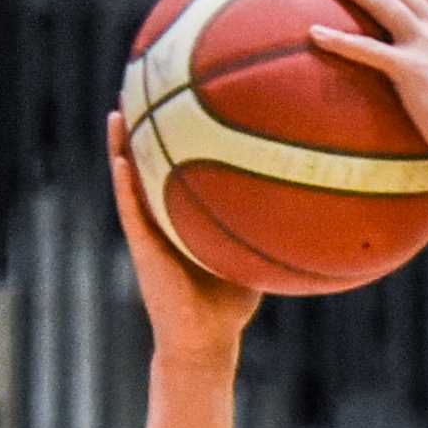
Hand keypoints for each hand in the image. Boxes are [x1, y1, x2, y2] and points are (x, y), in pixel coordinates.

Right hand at [106, 111, 254, 366]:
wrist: (204, 341)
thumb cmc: (230, 304)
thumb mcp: (254, 254)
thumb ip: (269, 227)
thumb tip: (307, 198)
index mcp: (185, 216)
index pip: (180, 165)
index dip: (178, 133)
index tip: (182, 96)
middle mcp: (163, 216)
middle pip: (152, 162)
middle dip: (149, 127)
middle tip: (146, 86)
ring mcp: (149, 231)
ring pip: (131, 180)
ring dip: (123, 147)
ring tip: (120, 109)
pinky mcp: (142, 249)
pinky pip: (130, 210)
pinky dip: (124, 184)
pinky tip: (120, 157)